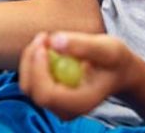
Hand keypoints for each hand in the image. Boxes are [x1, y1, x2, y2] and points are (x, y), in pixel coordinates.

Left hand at [17, 31, 138, 120]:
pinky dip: (33, 60)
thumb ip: (84, 46)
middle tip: (44, 36)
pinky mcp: (48, 94)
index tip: (44, 46)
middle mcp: (65, 109)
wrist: (117, 71)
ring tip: (47, 37)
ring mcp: (55, 104)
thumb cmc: (114, 60)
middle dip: (32, 60)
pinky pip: (30, 78)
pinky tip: (47, 46)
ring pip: (27, 83)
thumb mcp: (108, 49)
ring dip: (31, 57)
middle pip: (32, 89)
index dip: (38, 71)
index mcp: (81, 103)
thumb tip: (55, 42)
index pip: (47, 95)